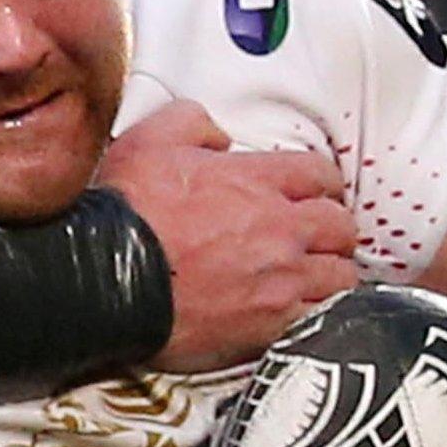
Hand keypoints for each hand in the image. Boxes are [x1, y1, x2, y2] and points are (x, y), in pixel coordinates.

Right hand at [99, 101, 358, 372]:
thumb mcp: (150, 140)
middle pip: (341, 226)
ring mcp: (281, 279)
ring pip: (341, 276)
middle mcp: (280, 228)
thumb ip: (191, 121)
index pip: (320, 174)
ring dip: (331, 273)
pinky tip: (304, 313)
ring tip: (315, 278)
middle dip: (332, 229)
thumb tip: (217, 133)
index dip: (320, 184)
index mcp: (256, 180)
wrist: (105, 279)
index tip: (311, 194)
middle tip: (317, 236)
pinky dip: (319, 315)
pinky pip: (322, 319)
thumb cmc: (126, 214)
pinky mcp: (271, 325)